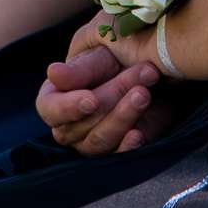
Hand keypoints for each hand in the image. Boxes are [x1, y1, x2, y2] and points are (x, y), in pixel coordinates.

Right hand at [35, 22, 176, 154]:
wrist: (157, 61)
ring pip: (99, 140)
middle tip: (141, 73)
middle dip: (112, 97)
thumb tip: (53, 73)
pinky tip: (138, 134)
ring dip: (123, 116)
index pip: (50, 109)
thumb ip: (80, 68)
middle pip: (80, 125)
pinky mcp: (120, 148)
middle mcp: (70, 124)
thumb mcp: (102, 50)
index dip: (68, 107)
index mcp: (57, 96)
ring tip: (144, 93)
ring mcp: (93, 140)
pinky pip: (119, 156)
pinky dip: (128, 146)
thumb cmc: (120, 51)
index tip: (91, 100)